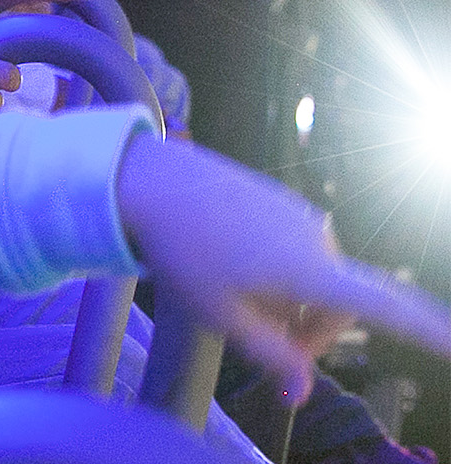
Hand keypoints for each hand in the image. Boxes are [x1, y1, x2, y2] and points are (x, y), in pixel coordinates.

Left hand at [115, 136, 450, 405]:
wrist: (151, 180)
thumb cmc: (182, 252)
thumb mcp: (221, 316)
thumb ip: (270, 355)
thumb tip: (301, 393)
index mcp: (309, 270)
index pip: (384, 305)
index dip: (429, 330)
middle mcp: (318, 238)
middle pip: (337, 306)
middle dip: (308, 332)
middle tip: (260, 340)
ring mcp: (303, 216)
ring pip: (316, 280)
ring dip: (289, 300)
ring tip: (235, 293)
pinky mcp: (286, 202)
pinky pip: (298, 251)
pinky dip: (280, 272)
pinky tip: (233, 263)